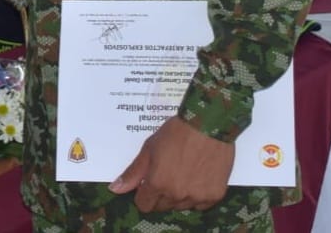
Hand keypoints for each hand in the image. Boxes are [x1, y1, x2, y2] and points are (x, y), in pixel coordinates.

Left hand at [108, 116, 232, 211]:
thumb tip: (115, 189)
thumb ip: (133, 172)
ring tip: (182, 172)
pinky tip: (197, 177)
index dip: (143, 194)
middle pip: (162, 206)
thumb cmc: (176, 133)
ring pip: (181, 206)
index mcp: (157, 183)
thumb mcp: (149, 149)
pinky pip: (201, 205)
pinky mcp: (214, 196)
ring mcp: (197, 197)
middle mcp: (177, 195)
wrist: (208, 124)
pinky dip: (197, 196)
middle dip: (160, 194)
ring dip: (178, 195)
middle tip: (166, 174)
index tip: (147, 183)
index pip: (144, 204)